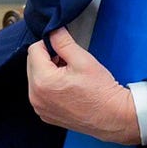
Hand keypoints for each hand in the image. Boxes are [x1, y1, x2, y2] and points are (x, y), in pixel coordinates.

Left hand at [26, 28, 139, 144]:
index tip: (63, 50)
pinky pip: (40, 94)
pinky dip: (49, 88)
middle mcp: (36, 96)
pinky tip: (67, 89)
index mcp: (42, 80)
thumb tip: (52, 31)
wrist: (114, 116)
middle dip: (48, 59)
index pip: (34, 50)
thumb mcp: (82, 59)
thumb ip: (63, 42)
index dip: (49, 45)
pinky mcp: (46, 115)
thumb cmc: (101, 90)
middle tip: (69, 63)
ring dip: (48, 73)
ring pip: (36, 79)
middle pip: (32, 65)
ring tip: (70, 77)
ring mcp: (40, 108)